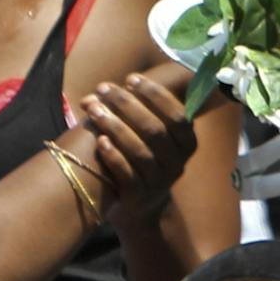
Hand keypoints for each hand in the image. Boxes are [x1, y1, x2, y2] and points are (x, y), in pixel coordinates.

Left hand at [78, 66, 198, 221]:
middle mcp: (177, 163)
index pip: (178, 114)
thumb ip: (130, 109)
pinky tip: (99, 140)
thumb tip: (98, 91)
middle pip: (156, 130)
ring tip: (93, 110)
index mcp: (186, 142)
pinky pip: (128, 176)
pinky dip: (114, 156)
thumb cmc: (139, 153)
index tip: (131, 78)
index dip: (155, 95)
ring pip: (141, 152)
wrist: (137, 202)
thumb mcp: (146, 132)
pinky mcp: (140, 198)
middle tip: (102, 89)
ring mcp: (159, 183)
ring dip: (116, 127)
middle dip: (127, 105)